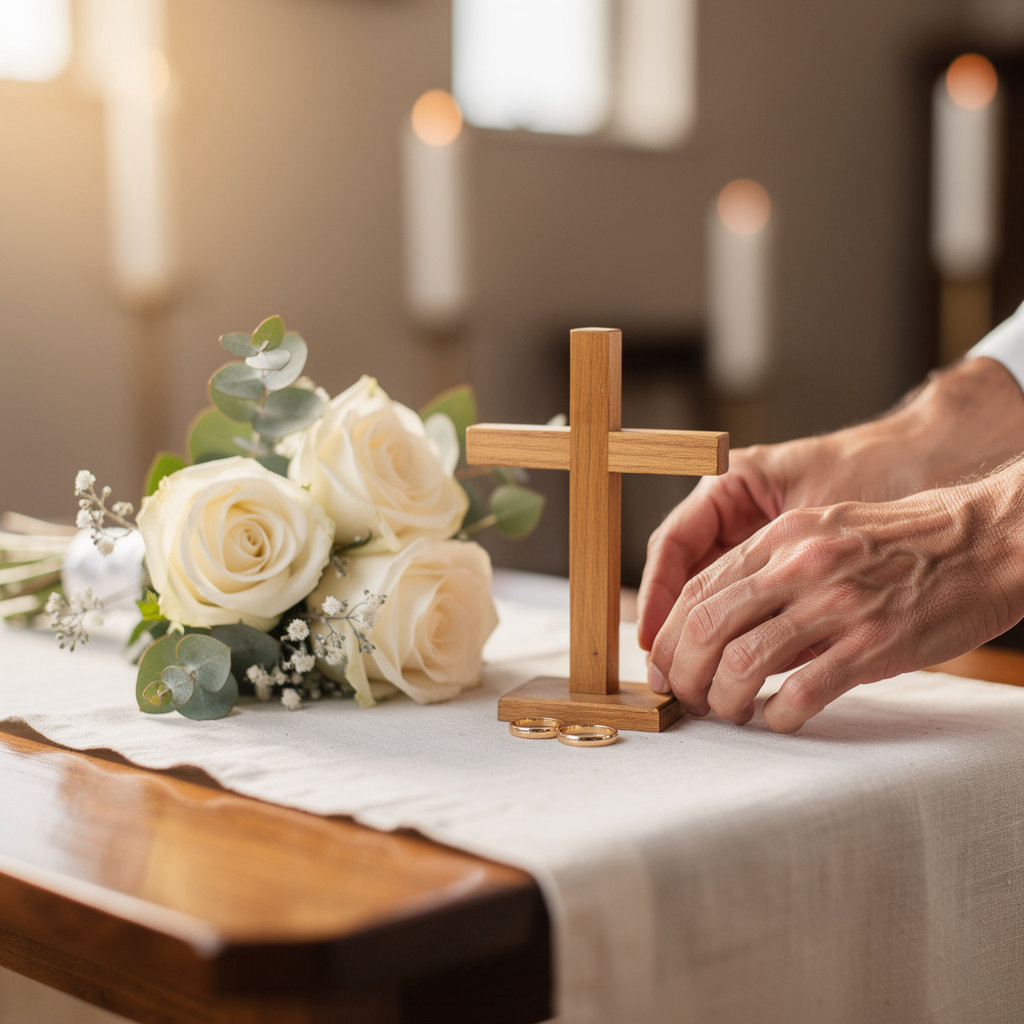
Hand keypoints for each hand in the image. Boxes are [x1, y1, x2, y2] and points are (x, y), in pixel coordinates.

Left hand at [644, 472, 1023, 731]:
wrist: (986, 541)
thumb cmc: (902, 542)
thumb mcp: (823, 533)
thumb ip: (770, 570)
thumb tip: (719, 622)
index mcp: (781, 537)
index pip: (697, 589)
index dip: (667, 635)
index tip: (661, 666)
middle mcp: (800, 566)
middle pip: (708, 627)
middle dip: (683, 672)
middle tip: (687, 698)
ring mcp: (837, 605)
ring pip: (744, 661)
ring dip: (724, 699)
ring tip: (729, 712)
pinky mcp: (875, 646)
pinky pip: (803, 691)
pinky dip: (778, 715)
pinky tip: (778, 720)